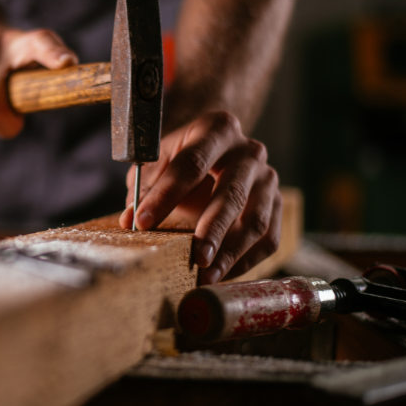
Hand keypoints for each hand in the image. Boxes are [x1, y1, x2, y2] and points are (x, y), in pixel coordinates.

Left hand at [119, 111, 281, 284]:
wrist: (215, 151)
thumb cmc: (181, 158)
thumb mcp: (158, 161)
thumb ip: (143, 188)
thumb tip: (128, 221)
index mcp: (216, 129)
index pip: (191, 164)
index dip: (166, 195)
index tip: (143, 222)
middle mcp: (249, 151)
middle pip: (231, 193)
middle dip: (212, 229)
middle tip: (196, 257)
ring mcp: (268, 178)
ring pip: (256, 220)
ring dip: (231, 252)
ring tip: (207, 275)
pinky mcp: (277, 204)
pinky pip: (269, 238)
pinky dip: (245, 261)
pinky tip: (221, 274)